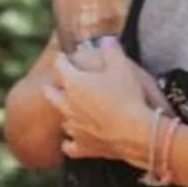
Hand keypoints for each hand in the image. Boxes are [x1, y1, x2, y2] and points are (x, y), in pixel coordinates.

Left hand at [39, 40, 164, 163]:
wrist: (136, 132)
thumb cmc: (128, 96)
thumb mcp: (122, 66)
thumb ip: (112, 50)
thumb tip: (107, 39)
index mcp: (73, 82)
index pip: (60, 65)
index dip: (63, 60)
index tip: (65, 57)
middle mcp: (67, 105)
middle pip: (51, 92)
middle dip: (53, 86)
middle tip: (55, 84)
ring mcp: (73, 127)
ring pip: (62, 118)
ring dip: (66, 114)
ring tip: (72, 111)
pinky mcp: (82, 147)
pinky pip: (69, 146)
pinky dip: (71, 143)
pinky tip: (73, 141)